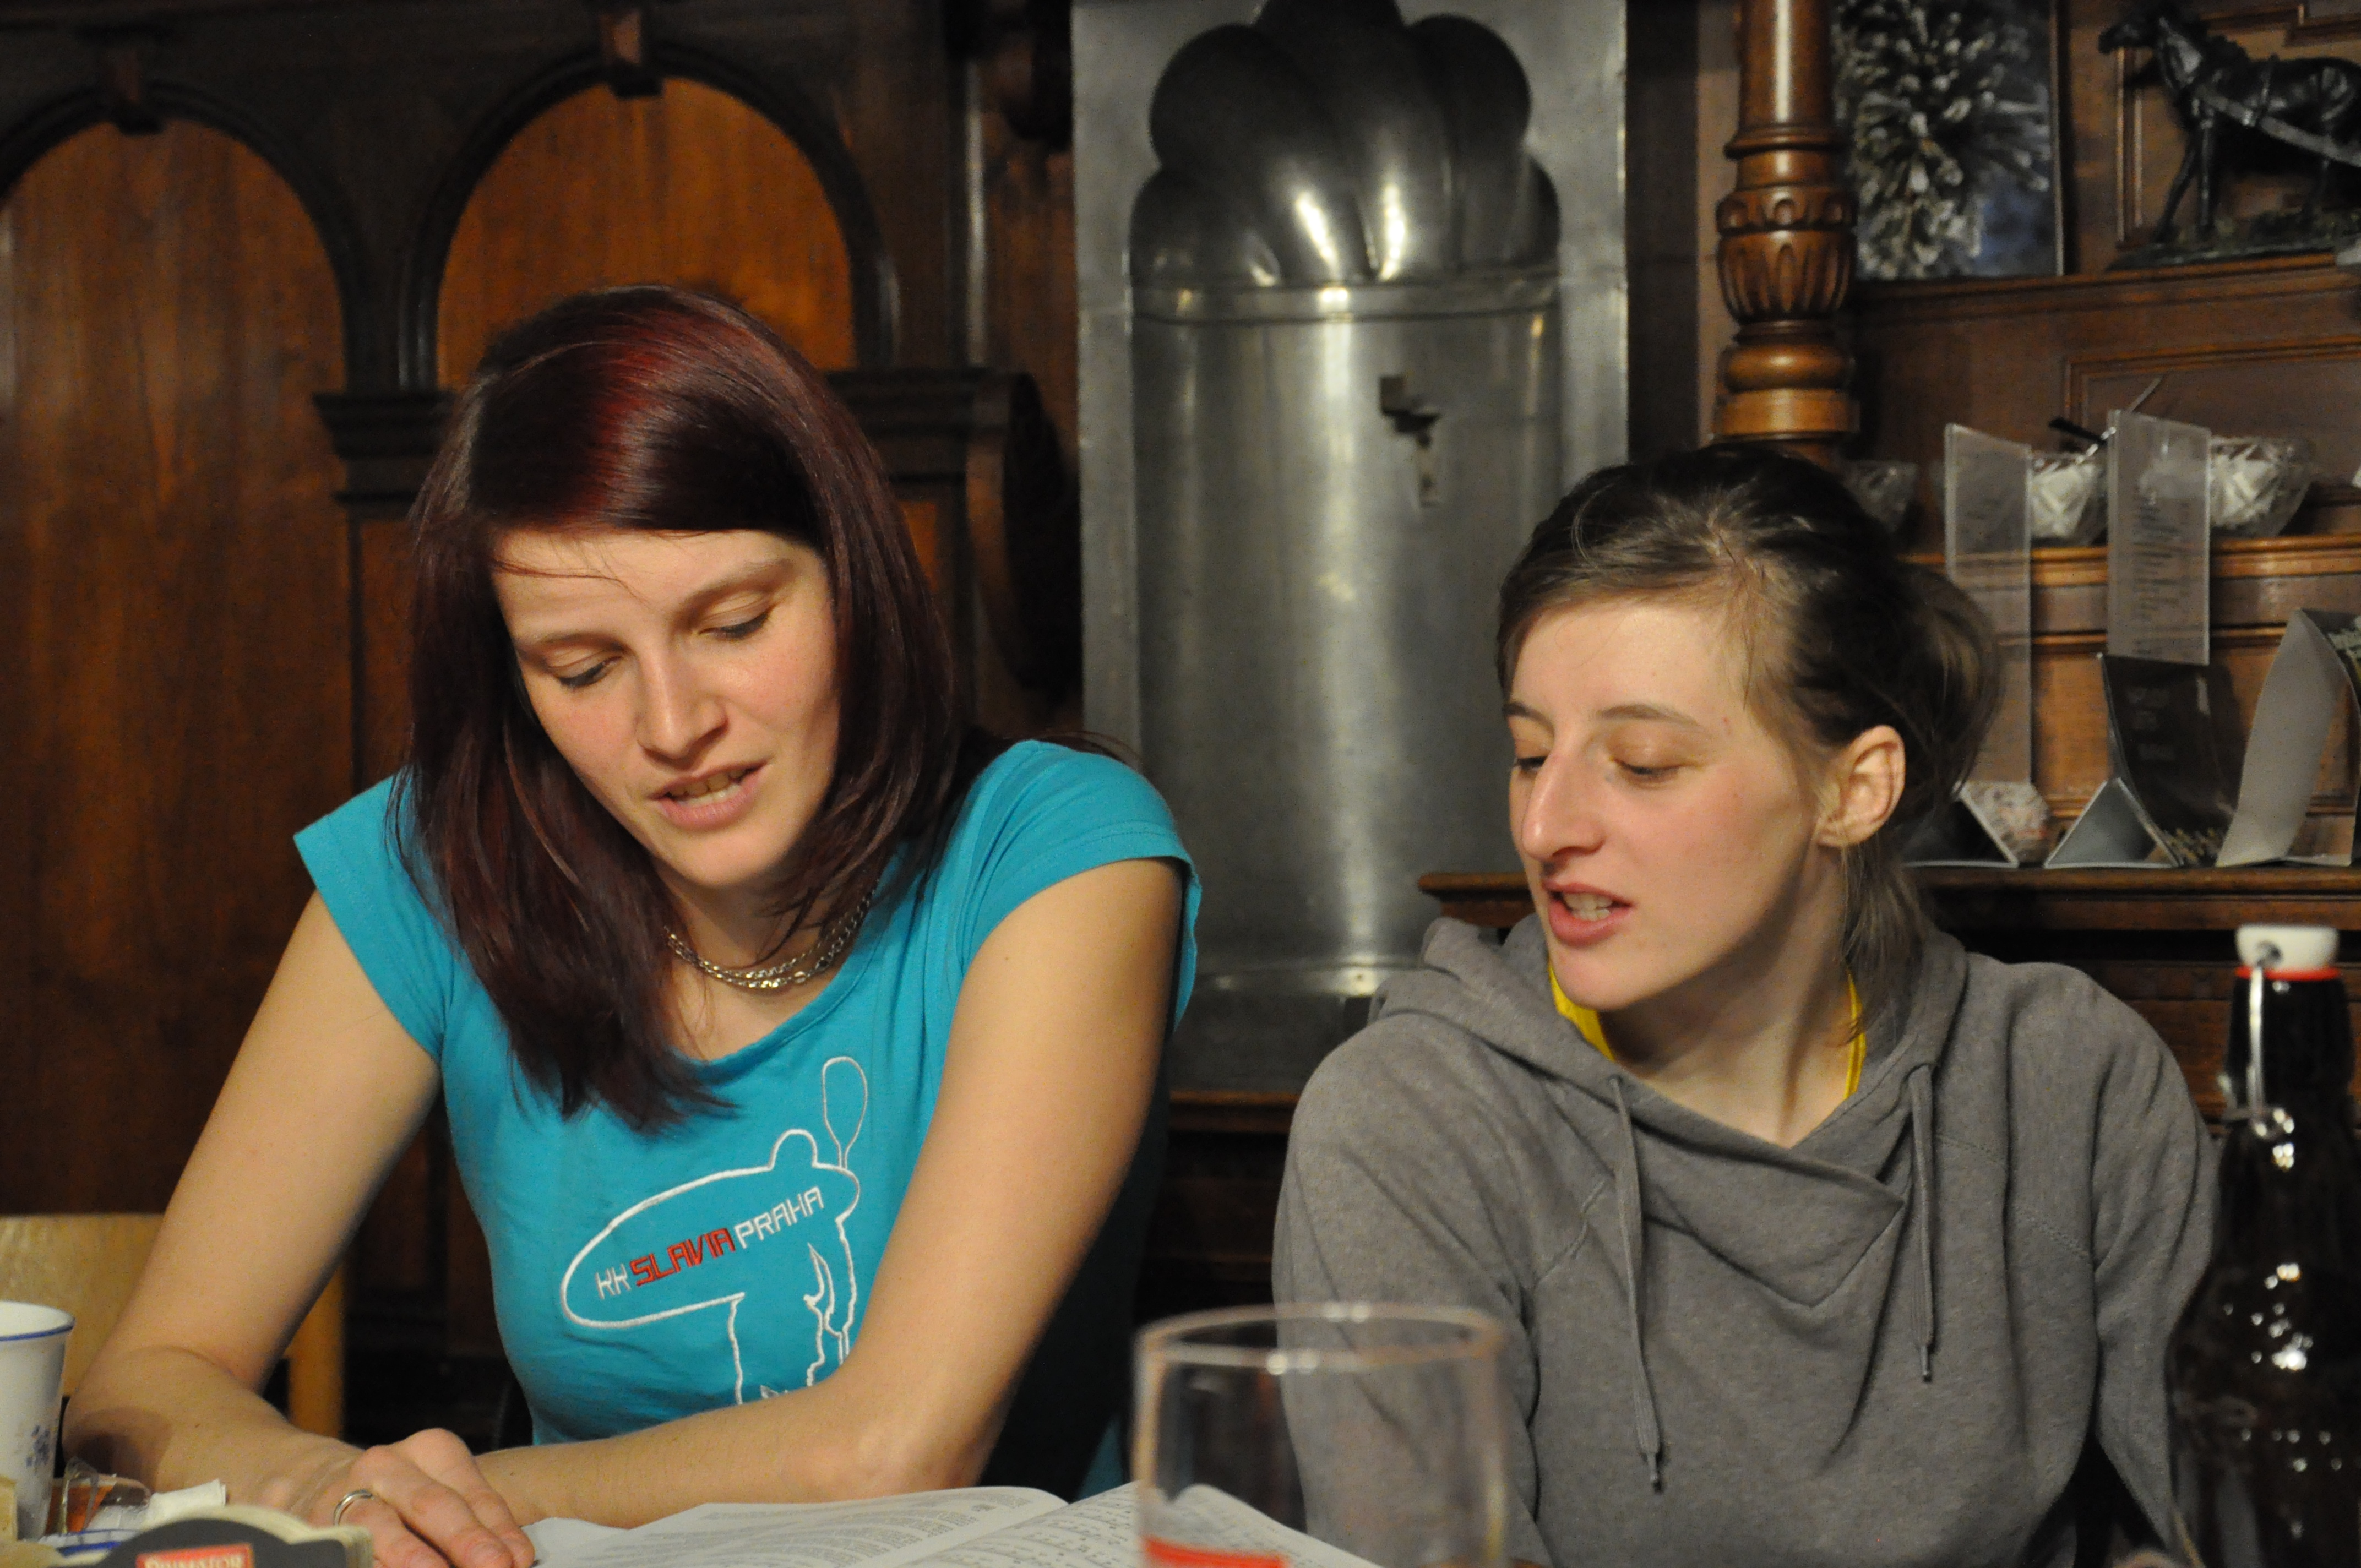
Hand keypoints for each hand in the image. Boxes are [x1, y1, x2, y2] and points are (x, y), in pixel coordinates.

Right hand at [260, 1429, 536, 1567]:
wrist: (315, 1484)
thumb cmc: (403, 1497)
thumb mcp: (445, 1495)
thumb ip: (482, 1526)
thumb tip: (517, 1560)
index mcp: (430, 1450)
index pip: (472, 1493)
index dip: (497, 1530)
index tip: (516, 1562)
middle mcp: (385, 1465)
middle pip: (431, 1504)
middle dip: (464, 1540)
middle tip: (491, 1567)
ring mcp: (344, 1495)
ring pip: (380, 1529)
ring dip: (413, 1558)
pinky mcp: (314, 1528)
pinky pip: (345, 1552)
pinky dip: (372, 1565)